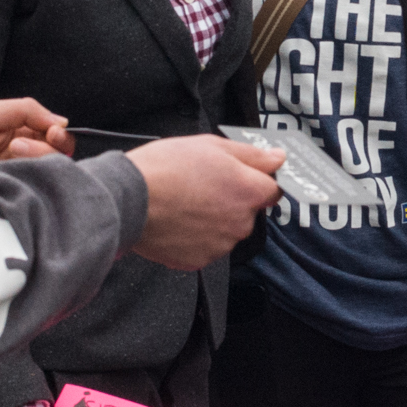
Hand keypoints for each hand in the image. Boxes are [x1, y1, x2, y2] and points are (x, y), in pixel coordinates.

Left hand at [0, 98, 72, 187]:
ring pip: (44, 175)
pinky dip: (20, 182)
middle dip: (42, 150)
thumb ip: (29, 111)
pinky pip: (28, 193)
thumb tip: (63, 123)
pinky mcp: (5, 196)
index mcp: (20, 131)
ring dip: (29, 164)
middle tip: (14, 147)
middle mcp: (21, 155)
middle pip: (55, 157)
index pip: (57, 137)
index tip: (52, 134)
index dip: (60, 136)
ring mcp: (13, 177)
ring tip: (1, 160)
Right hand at [124, 134, 282, 268]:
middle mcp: (240, 222)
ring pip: (226, 231)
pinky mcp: (199, 260)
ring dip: (214, 220)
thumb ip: (251, 154)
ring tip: (185, 202)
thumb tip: (278, 158)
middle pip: (248, 212)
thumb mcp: (211, 146)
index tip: (240, 176)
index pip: (273, 189)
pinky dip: (195, 237)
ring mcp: (220, 245)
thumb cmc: (165, 169)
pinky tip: (178, 220)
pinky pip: (205, 247)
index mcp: (248, 191)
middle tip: (202, 185)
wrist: (128, 200)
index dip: (256, 180)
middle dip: (232, 200)